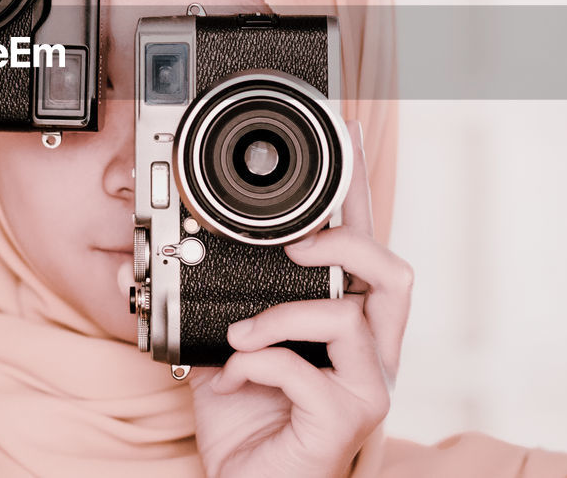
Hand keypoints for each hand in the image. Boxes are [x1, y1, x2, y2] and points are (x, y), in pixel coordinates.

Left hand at [186, 122, 412, 477]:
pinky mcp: (342, 425)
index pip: (368, 252)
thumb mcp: (230, 350)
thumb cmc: (247, 424)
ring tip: (238, 333)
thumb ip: (223, 306)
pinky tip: (230, 378)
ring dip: (282, 317)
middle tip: (297, 245)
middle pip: (396, 276)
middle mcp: (370, 357)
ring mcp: (364, 392)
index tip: (344, 141)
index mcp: (348, 330)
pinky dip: (257, 366)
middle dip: (348, 244)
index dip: (360, 196)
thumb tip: (170, 263)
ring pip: (350, 321)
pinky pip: (305, 375)